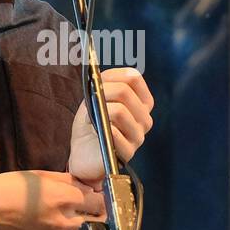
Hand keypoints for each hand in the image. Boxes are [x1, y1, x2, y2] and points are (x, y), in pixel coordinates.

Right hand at [0, 170, 105, 229]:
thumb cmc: (7, 187)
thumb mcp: (38, 176)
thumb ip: (67, 181)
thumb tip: (87, 186)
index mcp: (63, 198)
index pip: (98, 202)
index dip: (102, 198)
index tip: (101, 198)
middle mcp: (62, 220)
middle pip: (96, 223)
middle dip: (99, 217)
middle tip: (96, 212)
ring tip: (79, 225)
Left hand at [68, 67, 154, 183]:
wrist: (83, 152)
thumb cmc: (92, 123)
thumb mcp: (96, 98)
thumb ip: (104, 84)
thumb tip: (103, 78)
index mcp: (142, 102)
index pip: (134, 78)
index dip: (112, 77)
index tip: (98, 85)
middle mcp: (145, 118)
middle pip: (124, 92)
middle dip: (102, 94)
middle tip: (92, 103)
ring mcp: (139, 136)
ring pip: (119, 111)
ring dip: (99, 113)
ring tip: (93, 120)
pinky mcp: (128, 152)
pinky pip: (114, 132)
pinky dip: (101, 129)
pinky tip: (97, 133)